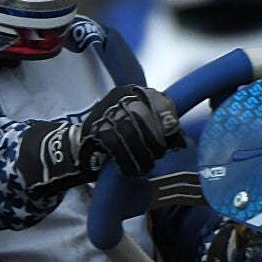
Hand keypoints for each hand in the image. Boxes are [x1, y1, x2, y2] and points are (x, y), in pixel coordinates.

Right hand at [17, 85, 180, 199]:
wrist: (80, 146)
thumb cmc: (117, 136)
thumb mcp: (140, 125)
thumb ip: (160, 128)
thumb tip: (181, 142)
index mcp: (135, 91)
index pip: (162, 103)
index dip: (169, 123)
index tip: (173, 139)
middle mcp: (121, 97)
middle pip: (149, 122)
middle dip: (156, 144)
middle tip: (156, 156)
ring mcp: (107, 113)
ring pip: (134, 137)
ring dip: (143, 157)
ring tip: (143, 166)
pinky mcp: (97, 131)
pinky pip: (118, 149)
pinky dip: (127, 163)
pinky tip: (129, 169)